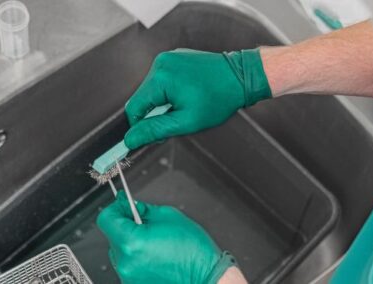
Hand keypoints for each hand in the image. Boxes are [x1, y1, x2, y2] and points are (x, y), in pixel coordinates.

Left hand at [97, 191, 237, 283]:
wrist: (206, 278)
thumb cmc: (193, 252)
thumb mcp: (169, 217)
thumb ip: (143, 209)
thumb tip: (128, 205)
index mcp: (132, 242)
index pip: (106, 219)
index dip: (115, 209)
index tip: (123, 206)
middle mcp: (126, 262)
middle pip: (113, 235)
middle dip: (126, 225)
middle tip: (146, 224)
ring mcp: (129, 276)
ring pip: (120, 250)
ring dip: (131, 242)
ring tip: (155, 243)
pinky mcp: (133, 283)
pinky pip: (128, 264)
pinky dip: (137, 257)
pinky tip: (155, 255)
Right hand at [123, 48, 271, 149]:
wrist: (241, 76)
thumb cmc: (219, 99)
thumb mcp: (186, 121)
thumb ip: (156, 130)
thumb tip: (130, 139)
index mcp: (161, 78)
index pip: (134, 108)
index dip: (140, 126)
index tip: (152, 136)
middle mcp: (160, 63)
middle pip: (142, 98)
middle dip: (155, 114)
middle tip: (177, 121)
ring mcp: (167, 58)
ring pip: (151, 90)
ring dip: (162, 103)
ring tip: (186, 106)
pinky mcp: (174, 58)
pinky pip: (161, 80)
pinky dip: (169, 92)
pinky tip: (188, 95)